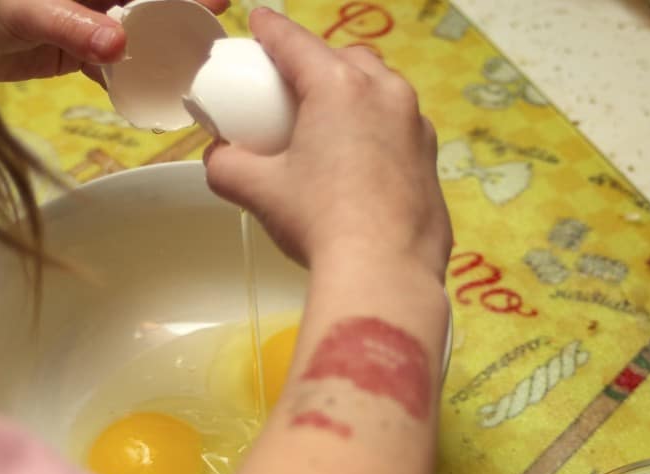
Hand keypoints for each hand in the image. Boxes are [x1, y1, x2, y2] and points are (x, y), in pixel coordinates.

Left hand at [0, 0, 229, 84]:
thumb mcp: (24, 10)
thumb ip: (69, 25)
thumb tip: (117, 45)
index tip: (216, 0)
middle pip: (146, 7)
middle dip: (180, 20)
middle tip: (213, 41)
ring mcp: (84, 22)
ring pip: (134, 38)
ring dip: (158, 56)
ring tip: (190, 75)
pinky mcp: (73, 52)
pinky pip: (110, 67)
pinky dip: (127, 82)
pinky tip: (146, 96)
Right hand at [204, 9, 451, 280]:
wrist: (384, 273)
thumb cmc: (320, 222)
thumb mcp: (260, 192)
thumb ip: (228, 166)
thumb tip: (218, 159)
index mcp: (339, 86)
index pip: (295, 43)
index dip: (270, 29)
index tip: (259, 23)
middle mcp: (386, 94)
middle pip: (346, 60)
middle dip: (319, 63)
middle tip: (295, 87)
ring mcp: (416, 127)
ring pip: (382, 92)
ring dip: (356, 96)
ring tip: (332, 125)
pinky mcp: (431, 162)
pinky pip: (401, 131)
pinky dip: (379, 134)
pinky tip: (363, 164)